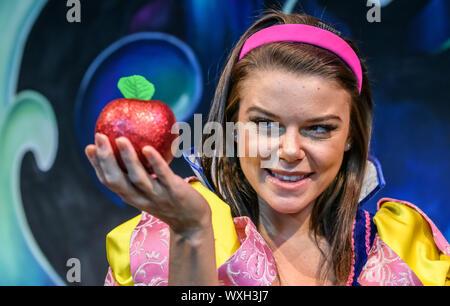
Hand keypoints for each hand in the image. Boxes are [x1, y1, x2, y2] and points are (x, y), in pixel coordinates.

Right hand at [85, 133, 211, 234]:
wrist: (192, 224)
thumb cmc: (170, 202)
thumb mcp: (150, 190)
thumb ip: (141, 174)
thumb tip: (135, 146)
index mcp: (131, 197)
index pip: (108, 181)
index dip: (96, 165)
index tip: (89, 146)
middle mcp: (140, 198)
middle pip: (116, 180)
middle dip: (105, 159)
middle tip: (99, 137)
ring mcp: (157, 196)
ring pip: (138, 178)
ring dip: (127, 159)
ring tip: (121, 139)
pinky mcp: (174, 192)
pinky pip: (163, 176)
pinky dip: (155, 163)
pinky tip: (148, 148)